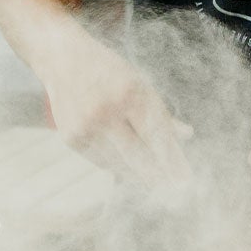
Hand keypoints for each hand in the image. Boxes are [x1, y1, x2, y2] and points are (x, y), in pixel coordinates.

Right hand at [36, 36, 191, 185]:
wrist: (63, 60)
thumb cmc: (110, 72)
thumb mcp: (139, 83)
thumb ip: (161, 113)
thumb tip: (187, 135)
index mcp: (130, 92)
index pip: (157, 133)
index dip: (173, 159)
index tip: (185, 178)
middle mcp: (107, 109)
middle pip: (139, 154)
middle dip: (159, 175)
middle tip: (174, 189)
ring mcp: (87, 125)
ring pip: (120, 162)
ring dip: (140, 175)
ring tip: (155, 183)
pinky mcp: (72, 138)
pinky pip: (102, 161)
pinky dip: (118, 167)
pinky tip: (131, 172)